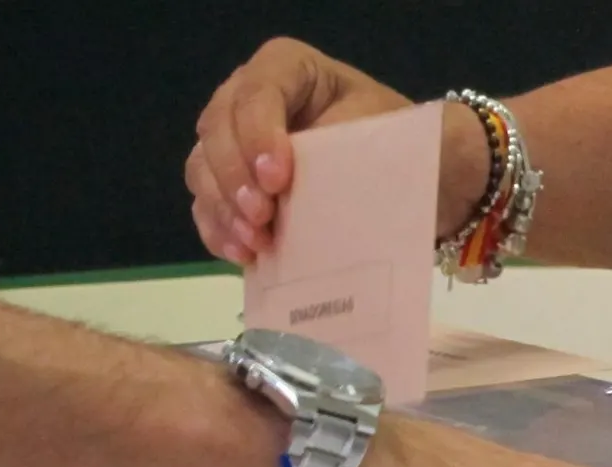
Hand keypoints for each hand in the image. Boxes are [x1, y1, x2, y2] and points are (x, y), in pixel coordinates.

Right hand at [188, 38, 409, 263]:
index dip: (258, 132)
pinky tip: (241, 253)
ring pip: (202, 167)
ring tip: (256, 239)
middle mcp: (249, 98)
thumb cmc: (396, 144)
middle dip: (234, 175)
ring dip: (224, 207)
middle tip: (262, 215)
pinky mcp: (233, 185)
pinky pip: (207, 205)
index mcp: (288, 68)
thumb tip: (299, 193)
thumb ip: (334, 150)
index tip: (278, 178)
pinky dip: (218, 230)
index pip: (258, 91)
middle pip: (218, 128)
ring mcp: (234, 142)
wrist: (409, 176)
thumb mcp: (378, 133)